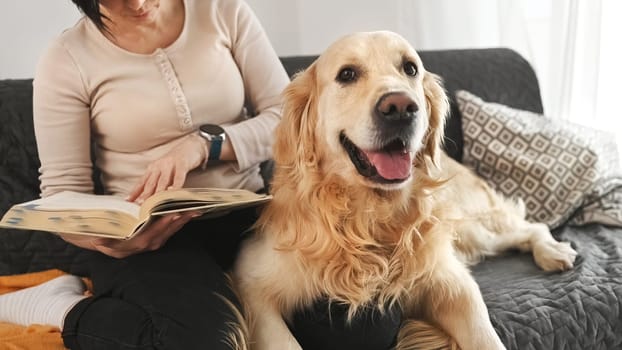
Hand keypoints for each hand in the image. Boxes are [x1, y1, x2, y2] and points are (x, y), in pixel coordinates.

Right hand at [59, 211, 197, 257]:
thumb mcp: (102, 241)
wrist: (106, 244)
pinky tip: (188, 214)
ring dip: (183, 221)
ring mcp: (156, 242)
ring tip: (195, 211)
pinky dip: (180, 222)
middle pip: (167, 232)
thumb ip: (103, 241)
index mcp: (138, 244)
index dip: (164, 224)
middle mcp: (150, 244)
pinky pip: (172, 230)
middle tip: (192, 210)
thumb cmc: (105, 239)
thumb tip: (98, 240)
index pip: (154, 233)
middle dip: (180, 221)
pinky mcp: (159, 238)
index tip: (173, 215)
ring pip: (172, 231)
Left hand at [127, 134, 205, 203]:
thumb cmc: (176, 162)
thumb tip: (148, 197)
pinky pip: (179, 176)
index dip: (135, 192)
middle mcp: (159, 166)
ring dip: (157, 192)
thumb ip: (156, 183)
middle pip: (151, 183)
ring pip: (163, 180)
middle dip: (144, 194)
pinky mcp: (182, 164)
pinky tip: (173, 192)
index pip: (142, 182)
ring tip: (153, 202)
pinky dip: (176, 185)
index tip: (128, 201)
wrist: (190, 145)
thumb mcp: (163, 171)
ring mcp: (170, 165)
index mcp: (153, 169)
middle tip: (139, 205)